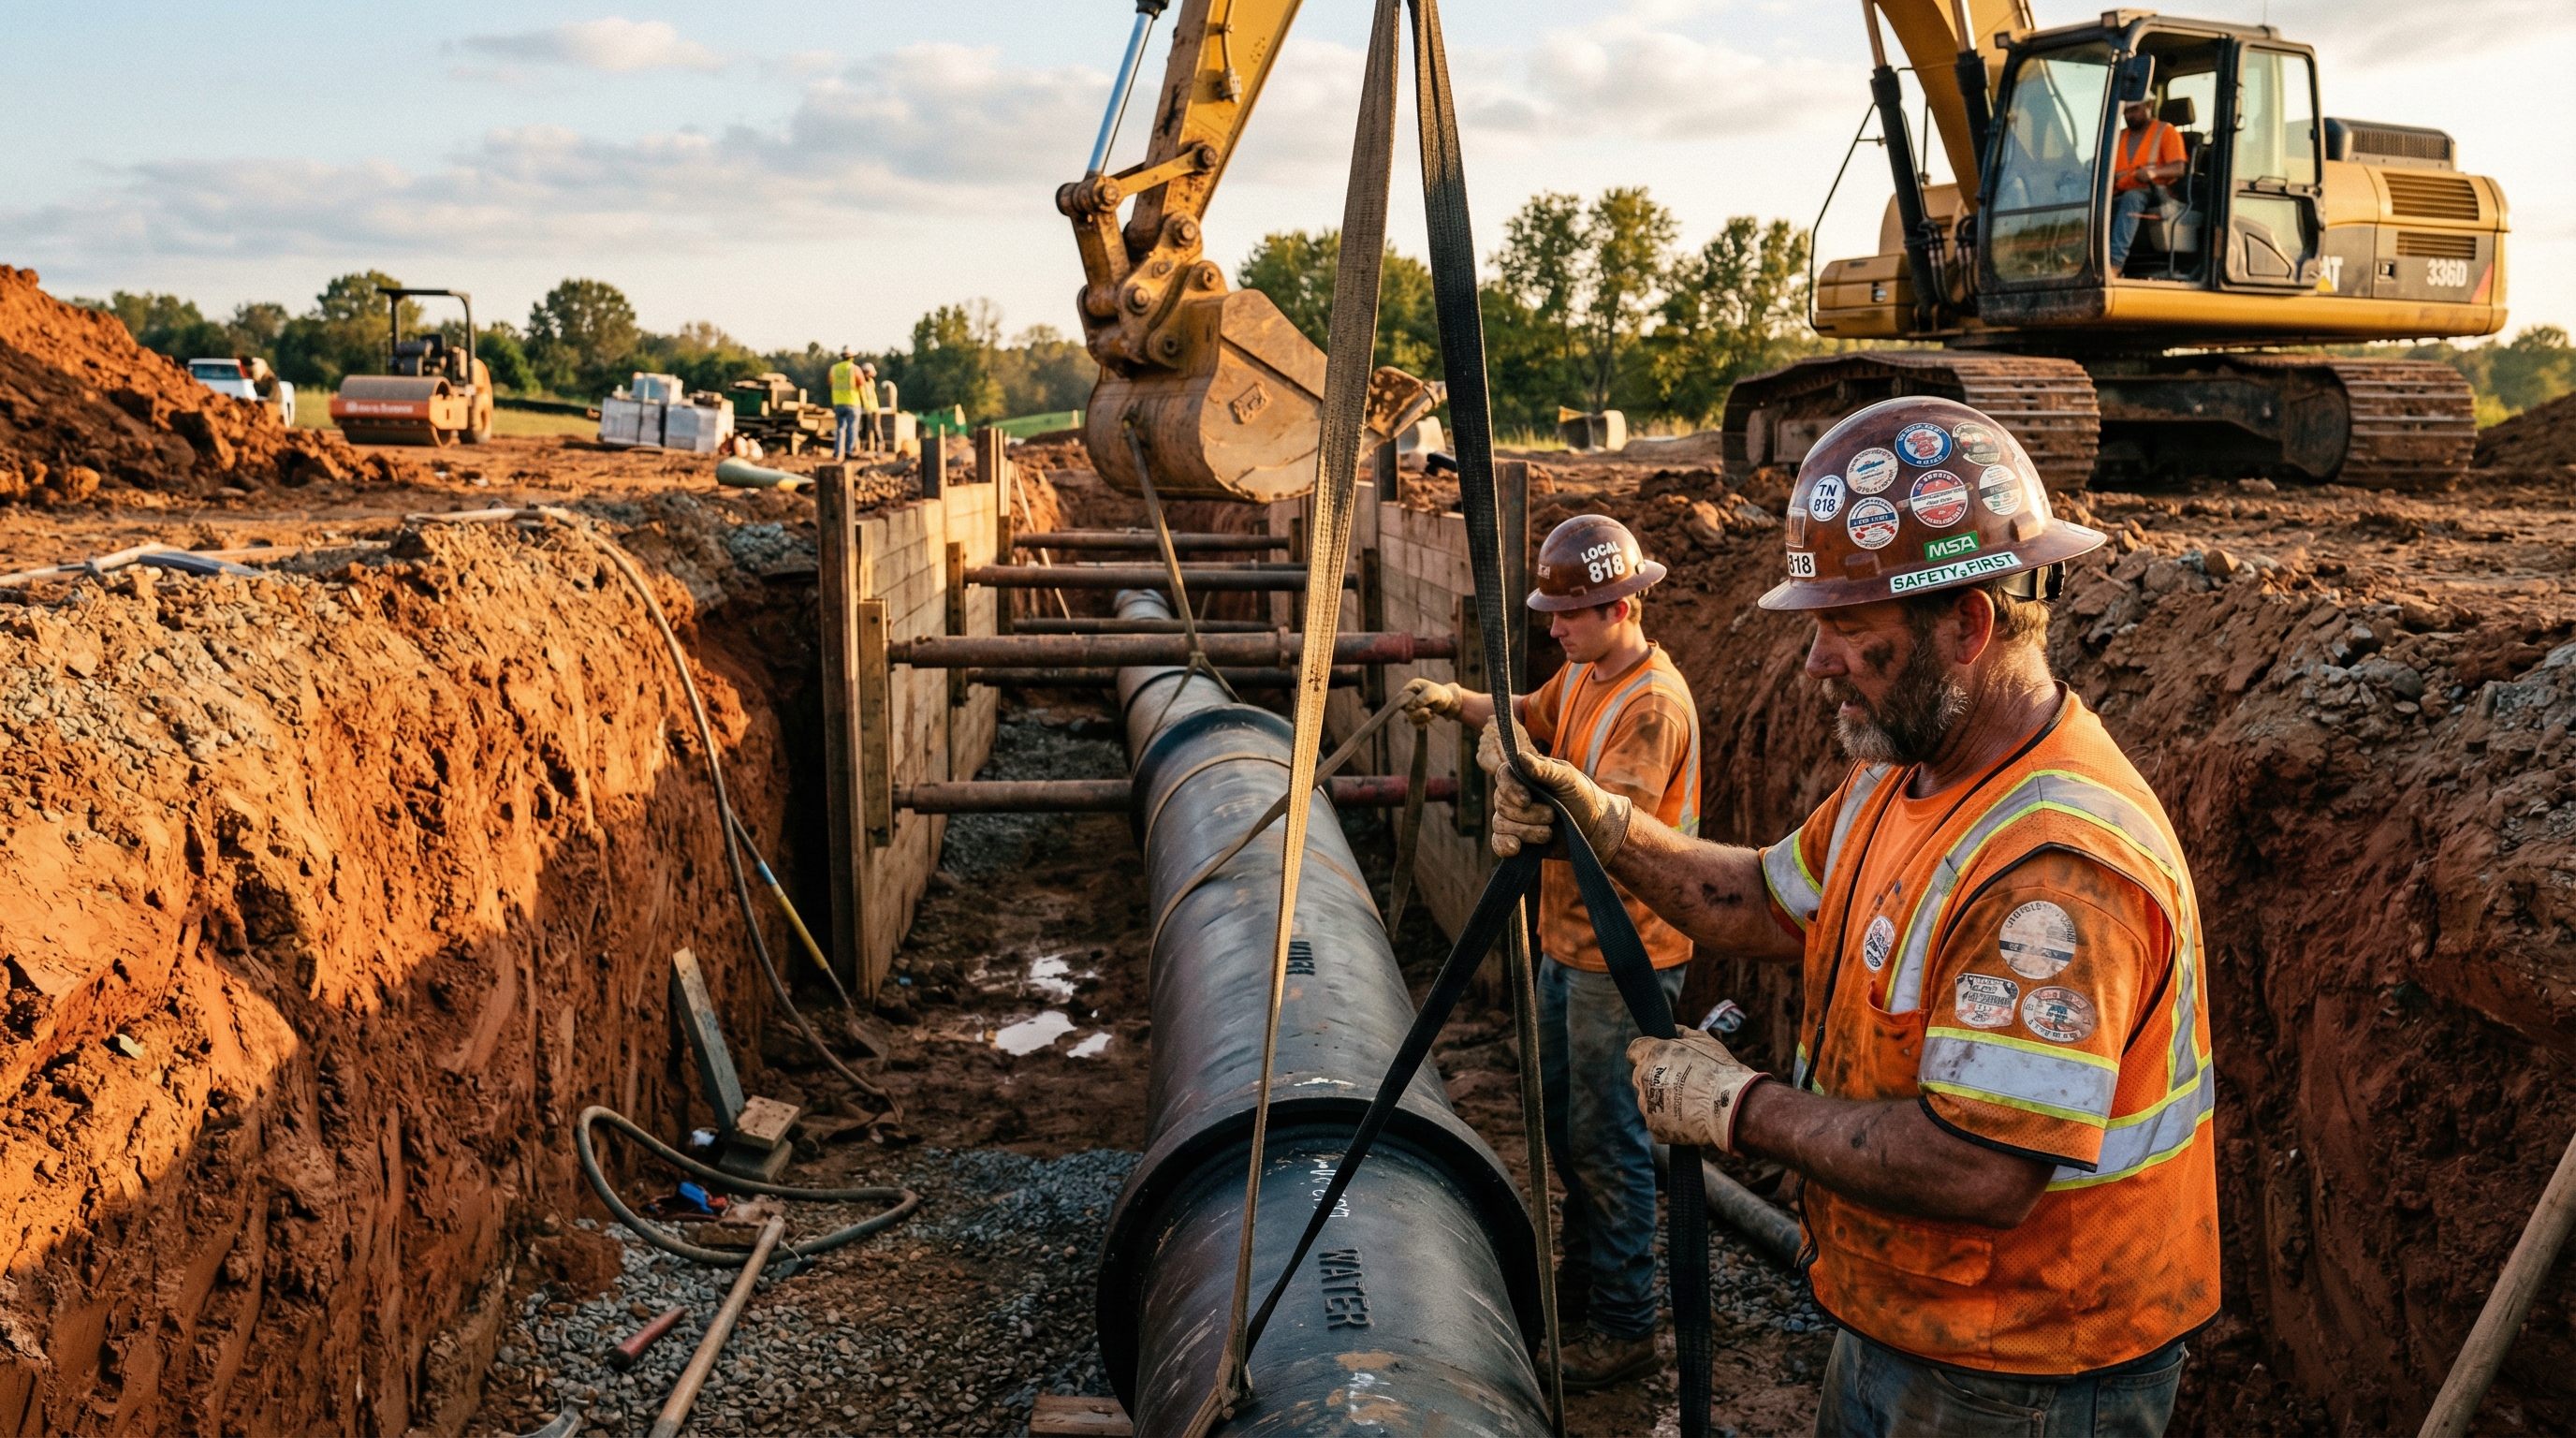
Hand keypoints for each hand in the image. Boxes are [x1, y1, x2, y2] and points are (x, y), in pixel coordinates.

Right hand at [1401, 677, 1462, 723]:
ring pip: (1411, 717)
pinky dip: (1424, 722)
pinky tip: (1431, 716)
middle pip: (1406, 709)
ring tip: (1433, 713)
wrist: (1449, 701)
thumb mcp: (1434, 693)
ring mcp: (1411, 707)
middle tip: (1429, 711)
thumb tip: (1410, 708)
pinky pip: (1415, 723)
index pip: (1401, 697)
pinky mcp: (1416, 716)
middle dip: (1419, 712)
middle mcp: (1409, 697)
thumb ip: (1423, 698)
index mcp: (1412, 687)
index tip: (1414, 707)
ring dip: (1423, 717)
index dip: (1407, 703)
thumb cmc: (1441, 694)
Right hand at [1476, 716, 1631, 861]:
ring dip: (1525, 831)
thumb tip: (1519, 757)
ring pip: (1501, 824)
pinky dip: (1503, 845)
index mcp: (1526, 775)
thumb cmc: (1584, 798)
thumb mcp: (1569, 779)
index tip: (1526, 800)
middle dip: (1527, 814)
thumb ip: (1545, 769)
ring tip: (1549, 834)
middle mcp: (1516, 795)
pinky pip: (1498, 842)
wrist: (1596, 830)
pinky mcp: (1517, 839)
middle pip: (1501, 803)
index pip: (1503, 776)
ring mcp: (1514, 818)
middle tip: (1552, 816)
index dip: (1510, 789)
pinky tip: (1515, 848)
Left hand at [1627, 1029, 1769, 1152]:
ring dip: (1662, 1101)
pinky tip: (1689, 1119)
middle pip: (1640, 1077)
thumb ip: (1680, 1033)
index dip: (1647, 1054)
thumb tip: (1671, 1031)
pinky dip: (1669, 1122)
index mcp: (1652, 1054)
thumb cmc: (1719, 1071)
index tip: (1659, 1060)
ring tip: (1690, 1104)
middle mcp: (1643, 1078)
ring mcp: (1647, 1104)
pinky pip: (1657, 1123)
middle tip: (1681, 1084)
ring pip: (1649, 1101)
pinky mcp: (1654, 1127)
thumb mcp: (1703, 1040)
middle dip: (1655, 1078)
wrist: (1729, 1106)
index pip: (1634, 1051)